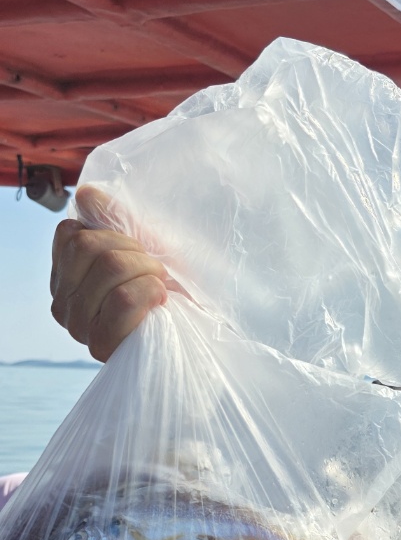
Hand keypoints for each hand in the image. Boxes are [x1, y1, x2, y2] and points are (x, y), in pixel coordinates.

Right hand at [50, 186, 169, 361]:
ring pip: (109, 266)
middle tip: (155, 270)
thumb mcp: (145, 245)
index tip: (137, 252)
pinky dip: (150, 292)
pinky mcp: (100, 345)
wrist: (198, 325)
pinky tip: (160, 302)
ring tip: (159, 286)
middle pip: (87, 245)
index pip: (70, 233)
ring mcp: (78, 325)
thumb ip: (113, 219)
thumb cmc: (170, 286)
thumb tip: (87, 194)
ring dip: (148, 271)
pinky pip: (123, 298)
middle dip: (133, 250)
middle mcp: (63, 302)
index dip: (113, 234)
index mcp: (66, 276)